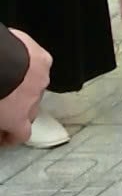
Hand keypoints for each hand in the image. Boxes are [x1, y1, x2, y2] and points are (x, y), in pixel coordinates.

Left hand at [0, 30, 51, 145]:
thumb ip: (0, 117)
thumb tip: (0, 120)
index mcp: (17, 117)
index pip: (22, 134)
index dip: (13, 137)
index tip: (4, 137)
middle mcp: (34, 100)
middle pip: (31, 111)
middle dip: (20, 111)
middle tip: (5, 106)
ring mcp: (42, 79)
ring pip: (36, 87)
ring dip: (25, 87)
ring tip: (10, 79)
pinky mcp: (44, 59)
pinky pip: (39, 66)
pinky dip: (30, 65)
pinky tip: (18, 59)